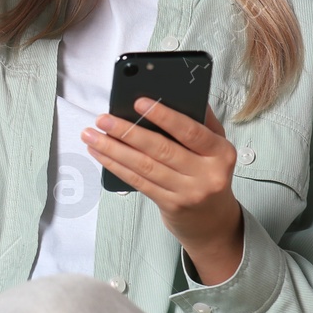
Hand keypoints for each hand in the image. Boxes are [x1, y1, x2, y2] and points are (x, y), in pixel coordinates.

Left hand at [80, 97, 243, 283]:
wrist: (213, 220)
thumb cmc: (210, 172)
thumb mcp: (216, 146)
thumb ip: (202, 121)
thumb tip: (179, 92)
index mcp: (220, 152)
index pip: (191, 131)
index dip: (164, 117)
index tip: (138, 102)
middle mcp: (207, 174)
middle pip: (161, 149)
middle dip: (127, 132)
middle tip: (103, 119)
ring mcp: (188, 192)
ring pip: (145, 166)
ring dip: (114, 149)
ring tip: (92, 135)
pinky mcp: (170, 205)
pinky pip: (139, 181)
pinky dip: (116, 166)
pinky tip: (100, 154)